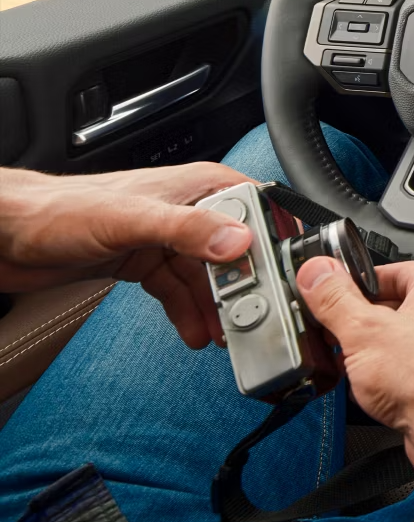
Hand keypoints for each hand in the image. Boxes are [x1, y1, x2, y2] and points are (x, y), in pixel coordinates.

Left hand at [0, 164, 254, 348]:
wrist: (9, 234)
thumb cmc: (60, 210)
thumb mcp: (131, 219)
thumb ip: (187, 229)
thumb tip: (238, 243)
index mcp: (196, 186)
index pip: (256, 209)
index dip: (272, 243)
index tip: (279, 278)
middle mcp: (187, 210)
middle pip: (235, 250)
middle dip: (245, 286)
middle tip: (251, 317)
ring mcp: (166, 237)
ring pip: (209, 276)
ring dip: (218, 307)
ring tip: (224, 335)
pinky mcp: (146, 261)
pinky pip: (180, 291)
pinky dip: (189, 313)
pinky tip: (195, 332)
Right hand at [298, 256, 413, 468]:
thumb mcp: (364, 330)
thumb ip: (335, 299)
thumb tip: (317, 273)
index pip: (391, 270)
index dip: (356, 284)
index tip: (330, 296)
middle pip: (393, 307)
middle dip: (360, 324)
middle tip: (334, 334)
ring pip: (399, 341)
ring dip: (370, 353)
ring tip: (349, 364)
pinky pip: (408, 369)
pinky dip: (386, 376)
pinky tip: (368, 390)